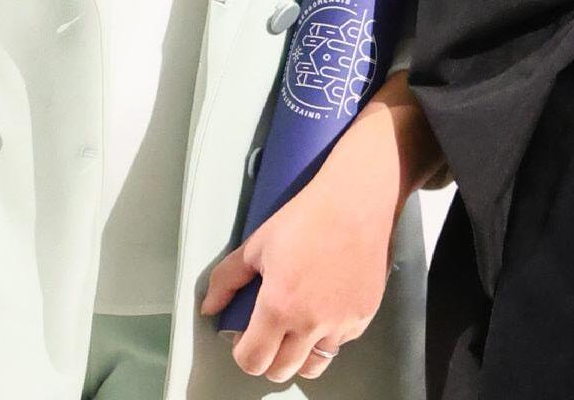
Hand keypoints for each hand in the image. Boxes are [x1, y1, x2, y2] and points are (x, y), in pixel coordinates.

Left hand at [200, 119, 404, 383]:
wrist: (356, 202)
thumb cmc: (305, 217)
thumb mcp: (257, 244)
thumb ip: (227, 280)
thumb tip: (210, 307)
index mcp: (279, 308)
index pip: (254, 360)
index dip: (243, 353)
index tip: (245, 339)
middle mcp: (311, 323)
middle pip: (282, 371)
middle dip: (269, 358)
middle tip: (268, 333)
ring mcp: (341, 323)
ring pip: (314, 364)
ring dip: (300, 354)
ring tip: (297, 326)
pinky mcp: (364, 316)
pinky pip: (340, 342)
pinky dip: (328, 335)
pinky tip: (324, 308)